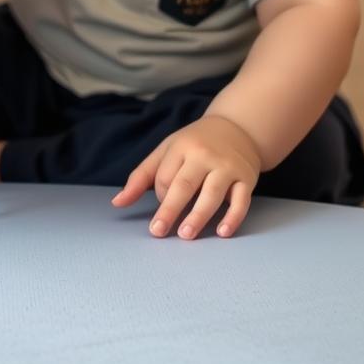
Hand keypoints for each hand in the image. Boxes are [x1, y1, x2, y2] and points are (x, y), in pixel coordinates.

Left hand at [111, 115, 261, 239]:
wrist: (237, 129)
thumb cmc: (195, 144)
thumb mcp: (166, 151)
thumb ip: (141, 176)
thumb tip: (117, 202)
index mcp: (182, 148)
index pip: (165, 176)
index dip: (160, 196)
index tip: (161, 211)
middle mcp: (204, 156)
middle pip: (185, 185)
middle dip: (170, 209)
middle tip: (158, 231)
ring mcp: (227, 167)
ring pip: (212, 193)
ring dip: (199, 215)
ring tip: (186, 234)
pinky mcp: (246, 179)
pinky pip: (240, 201)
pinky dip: (233, 217)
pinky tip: (223, 232)